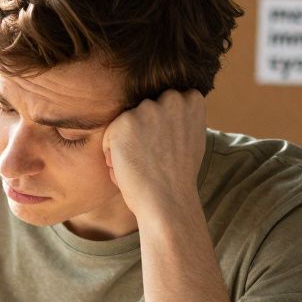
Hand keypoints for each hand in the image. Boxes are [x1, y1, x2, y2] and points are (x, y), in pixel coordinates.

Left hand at [101, 89, 207, 220]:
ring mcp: (147, 109)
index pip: (166, 100)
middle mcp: (171, 98)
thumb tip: (171, 103)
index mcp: (192, 99)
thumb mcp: (191, 137)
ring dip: (126, 141)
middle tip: (154, 157)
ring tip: (142, 163)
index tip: (168, 146)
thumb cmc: (177, 176)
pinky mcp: (124, 123)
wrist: (168, 202)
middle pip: (144, 108)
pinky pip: (109, 135)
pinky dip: (112, 153)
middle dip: (143, 130)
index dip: (161, 125)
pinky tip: (129, 167)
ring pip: (126, 122)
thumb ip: (180, 116)